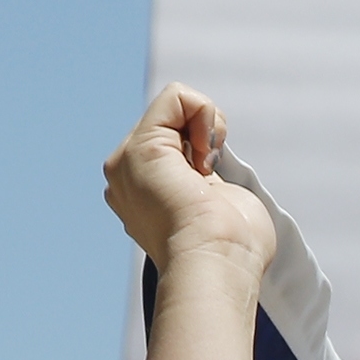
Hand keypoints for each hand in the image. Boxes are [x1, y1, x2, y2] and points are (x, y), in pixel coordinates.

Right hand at [104, 84, 274, 277]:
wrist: (217, 263)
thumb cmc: (231, 251)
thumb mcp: (219, 207)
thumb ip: (207, 185)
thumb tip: (210, 179)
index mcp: (144, 197)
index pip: (178, 147)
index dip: (206, 155)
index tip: (212, 190)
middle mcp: (128, 179)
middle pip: (174, 125)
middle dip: (205, 140)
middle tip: (209, 184)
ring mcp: (129, 162)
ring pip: (175, 107)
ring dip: (208, 131)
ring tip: (206, 174)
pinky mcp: (141, 146)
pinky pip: (177, 96)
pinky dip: (204, 116)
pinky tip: (206, 157)